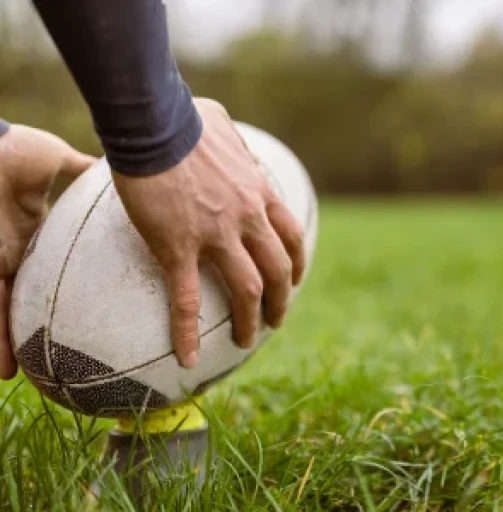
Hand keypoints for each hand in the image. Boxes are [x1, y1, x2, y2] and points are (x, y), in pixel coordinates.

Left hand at [0, 125, 95, 379]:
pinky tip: (5, 370)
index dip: (61, 286)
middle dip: (27, 327)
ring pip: (3, 316)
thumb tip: (114, 170)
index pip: (48, 265)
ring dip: (8, 348)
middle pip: (23, 299)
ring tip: (26, 380)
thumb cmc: (16, 149)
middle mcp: (9, 253)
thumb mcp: (56, 161)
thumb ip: (81, 171)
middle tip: (46, 355)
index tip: (80, 306)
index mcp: (29, 230)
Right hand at [111, 98, 304, 369]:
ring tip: (244, 342)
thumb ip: (232, 142)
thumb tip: (227, 138)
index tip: (293, 279)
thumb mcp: (222, 124)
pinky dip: (187, 332)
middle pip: (277, 270)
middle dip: (282, 300)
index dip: (296, 261)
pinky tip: (187, 358)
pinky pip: (186, 299)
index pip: (289, 235)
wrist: (154, 122)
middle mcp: (247, 218)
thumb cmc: (183, 116)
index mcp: (257, 192)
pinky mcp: (178, 247)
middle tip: (275, 321)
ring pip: (246, 290)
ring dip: (249, 321)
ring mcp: (216, 235)